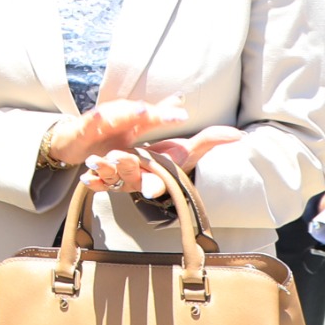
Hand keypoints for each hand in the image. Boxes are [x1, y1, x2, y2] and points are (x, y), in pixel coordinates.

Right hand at [44, 95, 188, 167]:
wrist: (68, 142)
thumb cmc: (103, 137)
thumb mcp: (131, 129)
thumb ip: (154, 117)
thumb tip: (179, 100)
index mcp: (130, 120)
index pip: (151, 117)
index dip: (166, 115)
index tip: (185, 116)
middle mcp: (116, 117)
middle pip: (137, 114)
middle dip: (156, 114)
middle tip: (174, 116)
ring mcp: (98, 122)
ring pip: (114, 116)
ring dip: (127, 112)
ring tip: (143, 111)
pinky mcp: (81, 130)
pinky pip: (87, 124)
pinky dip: (93, 119)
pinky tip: (99, 115)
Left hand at [79, 126, 242, 199]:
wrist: (149, 164)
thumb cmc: (170, 158)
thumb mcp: (188, 149)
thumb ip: (210, 140)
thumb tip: (238, 135)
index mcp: (160, 173)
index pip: (160, 181)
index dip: (156, 186)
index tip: (152, 190)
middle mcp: (142, 178)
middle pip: (133, 175)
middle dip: (125, 168)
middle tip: (116, 157)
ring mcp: (123, 179)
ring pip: (113, 176)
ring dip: (104, 171)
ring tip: (95, 162)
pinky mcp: (108, 178)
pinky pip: (100, 182)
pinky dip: (93, 181)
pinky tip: (85, 178)